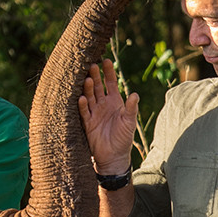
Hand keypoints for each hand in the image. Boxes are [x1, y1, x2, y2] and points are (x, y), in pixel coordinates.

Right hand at [77, 59, 138, 174]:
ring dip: (87, 88)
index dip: (108, 72)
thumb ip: (131, 108)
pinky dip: (82, 105)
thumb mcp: (129, 121)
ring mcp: (94, 112)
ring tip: (86, 79)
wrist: (114, 156)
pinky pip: (84, 112)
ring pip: (89, 96)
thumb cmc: (124, 138)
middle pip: (97, 86)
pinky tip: (81, 98)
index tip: (106, 61)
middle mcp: (103, 104)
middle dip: (95, 76)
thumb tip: (135, 94)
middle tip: (92, 65)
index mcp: (114, 101)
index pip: (110, 83)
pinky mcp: (87, 123)